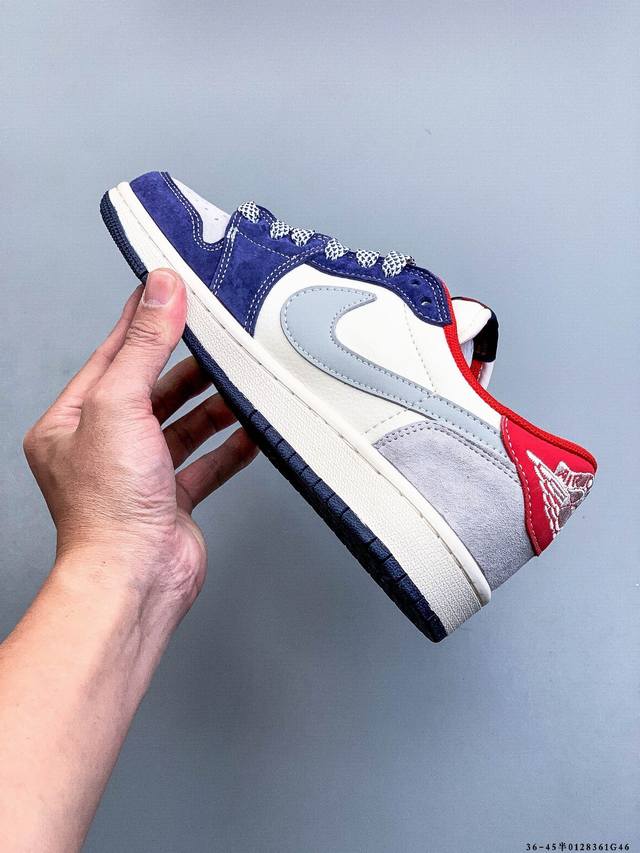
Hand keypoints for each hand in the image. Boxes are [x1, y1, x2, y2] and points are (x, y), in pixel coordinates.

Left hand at [23, 269, 257, 622]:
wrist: (134, 578)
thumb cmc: (108, 507)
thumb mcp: (120, 405)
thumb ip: (144, 347)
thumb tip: (160, 292)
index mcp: (72, 422)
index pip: (111, 356)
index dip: (143, 322)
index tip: (169, 292)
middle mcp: (102, 448)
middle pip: (151, 391)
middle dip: (187, 367)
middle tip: (218, 340)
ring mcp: (138, 475)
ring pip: (182, 427)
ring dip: (213, 407)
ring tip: (241, 383)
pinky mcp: (171, 500)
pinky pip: (206, 464)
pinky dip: (229, 447)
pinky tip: (251, 433)